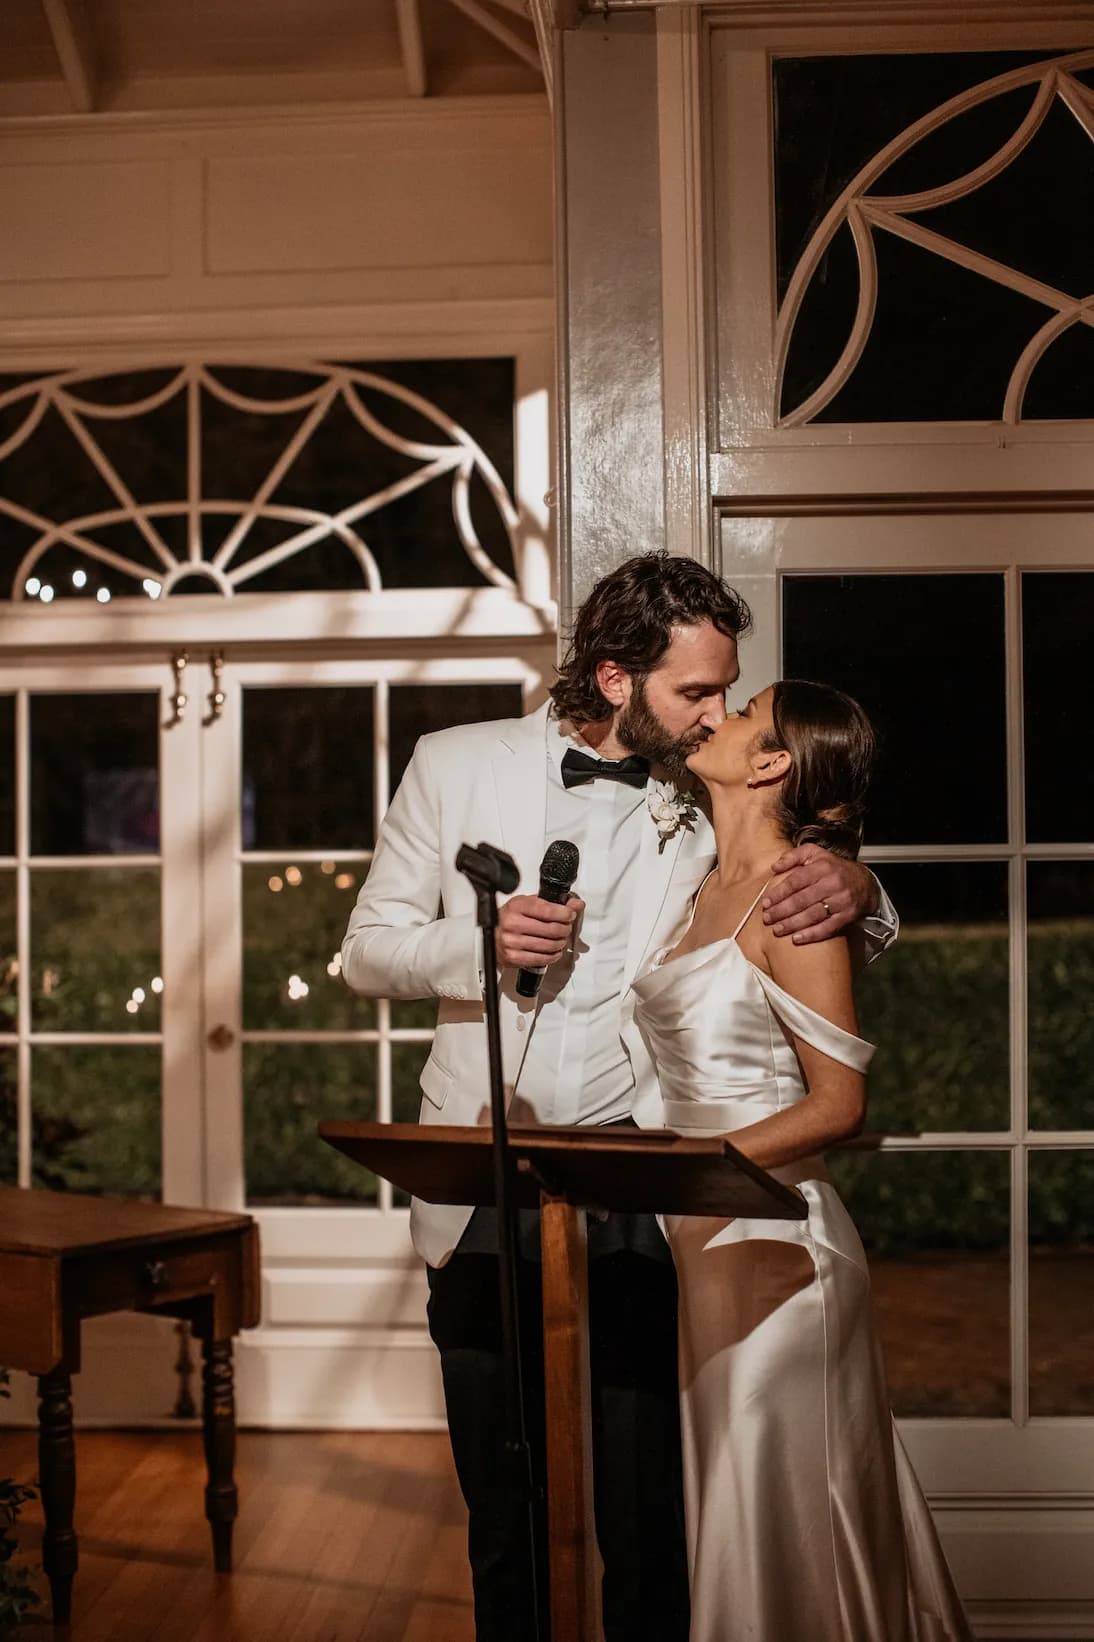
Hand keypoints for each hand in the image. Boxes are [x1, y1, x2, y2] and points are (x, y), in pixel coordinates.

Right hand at [496, 892, 583, 970]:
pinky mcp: (513, 957)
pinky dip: (553, 955)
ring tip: (560, 939)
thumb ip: (554, 903)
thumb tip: (576, 904)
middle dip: (565, 929)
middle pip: (552, 929)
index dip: (565, 913)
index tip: (570, 914)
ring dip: (560, 943)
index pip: (548, 911)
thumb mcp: (529, 903)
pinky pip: (542, 959)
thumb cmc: (511, 917)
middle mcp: (512, 923)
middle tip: (565, 927)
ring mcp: (512, 942)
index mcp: (517, 906)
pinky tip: (554, 950)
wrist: (492, 932)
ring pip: (550, 945)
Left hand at [762, 846, 877, 943]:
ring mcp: (841, 900)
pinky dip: (811, 934)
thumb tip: (774, 867)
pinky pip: (828, 927)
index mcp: (822, 867)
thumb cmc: (832, 868)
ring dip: (792, 924)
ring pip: (813, 915)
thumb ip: (793, 856)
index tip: (765, 902)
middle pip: (802, 900)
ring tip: (777, 930)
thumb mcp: (814, 853)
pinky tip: (796, 938)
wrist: (863, 882)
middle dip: (781, 911)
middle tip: (767, 919)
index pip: (796, 881)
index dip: (779, 893)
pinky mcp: (848, 915)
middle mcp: (832, 883)